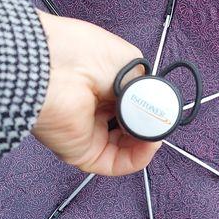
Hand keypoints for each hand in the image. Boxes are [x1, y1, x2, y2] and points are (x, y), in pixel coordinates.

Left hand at [32, 11, 160, 175]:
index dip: (148, 108)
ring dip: (147, 141)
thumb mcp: (129, 62)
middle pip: (131, 129)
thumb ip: (144, 87)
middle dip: (149, 125)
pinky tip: (150, 142)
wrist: (57, 67)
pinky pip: (118, 163)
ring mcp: (88, 134)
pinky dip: (139, 157)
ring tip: (155, 126)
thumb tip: (155, 106)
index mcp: (102, 87)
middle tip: (160, 117)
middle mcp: (94, 111)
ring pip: (127, 149)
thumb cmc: (84, 54)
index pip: (131, 106)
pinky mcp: (83, 154)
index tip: (161, 104)